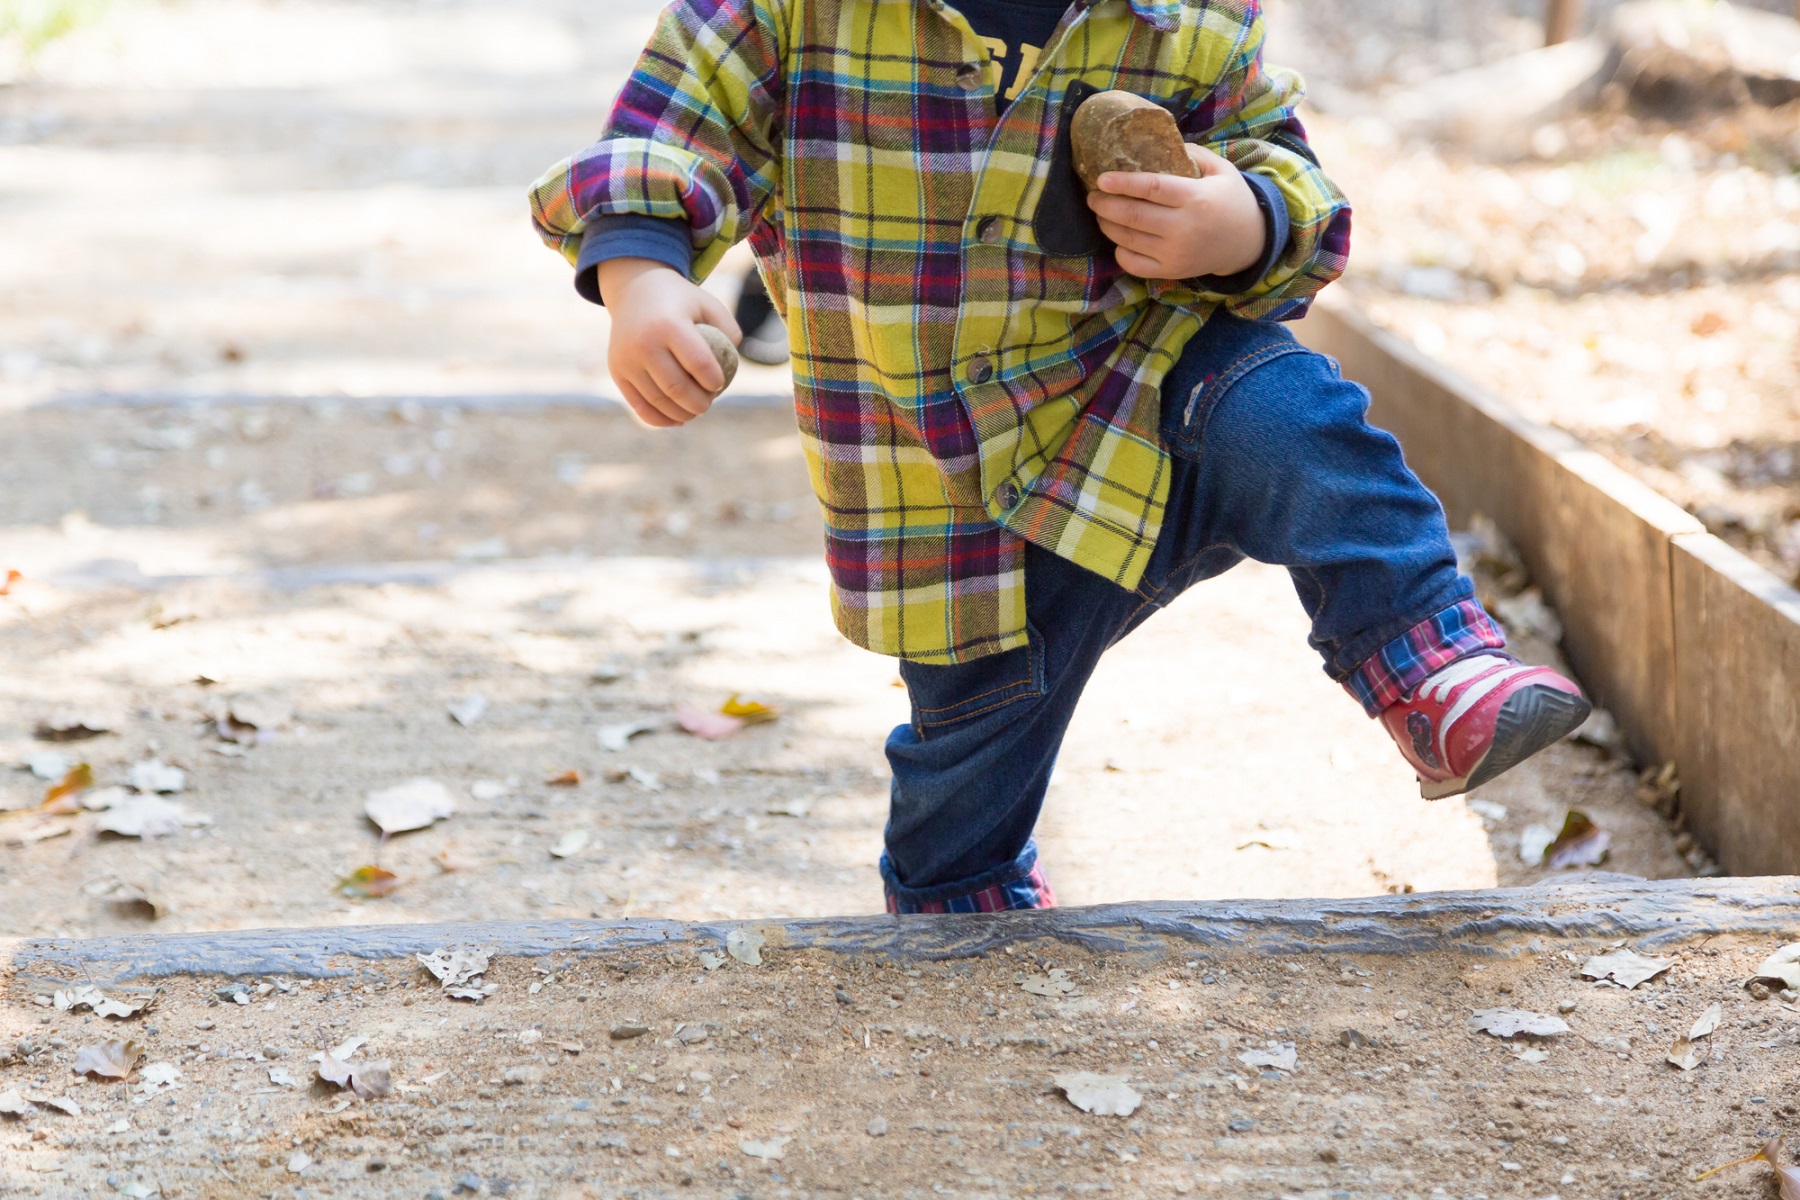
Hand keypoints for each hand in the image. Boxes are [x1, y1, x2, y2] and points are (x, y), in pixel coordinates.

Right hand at [596, 258, 742, 427]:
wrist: (635, 290)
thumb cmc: (680, 301)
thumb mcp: (709, 304)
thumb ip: (729, 331)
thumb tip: (733, 364)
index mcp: (669, 324)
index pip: (699, 364)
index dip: (714, 381)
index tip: (719, 384)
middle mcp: (644, 343)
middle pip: (677, 388)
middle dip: (700, 404)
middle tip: (709, 402)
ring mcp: (627, 359)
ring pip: (659, 402)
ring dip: (682, 414)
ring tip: (696, 410)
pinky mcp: (617, 372)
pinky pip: (640, 406)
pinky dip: (661, 419)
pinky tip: (678, 419)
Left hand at [1086, 144, 1266, 281]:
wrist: (1249, 242)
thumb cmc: (1231, 199)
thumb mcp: (1221, 169)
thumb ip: (1192, 154)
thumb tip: (1156, 142)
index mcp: (1195, 198)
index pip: (1151, 188)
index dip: (1122, 183)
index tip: (1101, 179)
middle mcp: (1183, 229)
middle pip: (1132, 216)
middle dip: (1105, 205)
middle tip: (1093, 196)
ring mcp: (1175, 254)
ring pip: (1128, 240)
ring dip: (1107, 225)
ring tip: (1101, 213)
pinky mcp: (1171, 272)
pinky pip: (1133, 264)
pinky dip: (1119, 251)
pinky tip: (1119, 238)